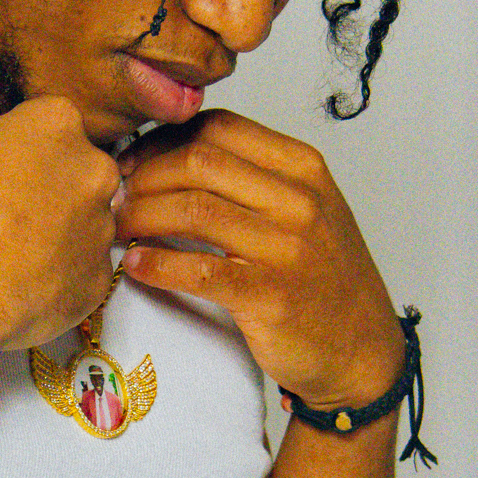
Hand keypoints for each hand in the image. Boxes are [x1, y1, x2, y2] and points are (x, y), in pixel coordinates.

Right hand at [0, 97, 121, 351]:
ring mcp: (101, 225)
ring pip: (87, 223)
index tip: (10, 168)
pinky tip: (25, 283)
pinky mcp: (99, 277)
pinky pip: (84, 271)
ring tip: (16, 254)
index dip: (28, 149)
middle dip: (55, 189)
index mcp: (55, 124)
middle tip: (15, 213)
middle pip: (81, 172)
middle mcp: (91, 169)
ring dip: (60, 233)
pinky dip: (62, 276)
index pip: (54, 124)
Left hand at [114, 110, 403, 408]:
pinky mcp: (271, 296)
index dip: (162, 140)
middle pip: (198, 162)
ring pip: (193, 209)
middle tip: (115, 198)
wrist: (362, 349)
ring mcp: (288, 248)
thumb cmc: (322, 277)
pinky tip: (134, 266)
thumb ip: (250, 179)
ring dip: (140, 217)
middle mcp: (299, 200)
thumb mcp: (302, 209)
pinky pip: (198, 270)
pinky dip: (157, 265)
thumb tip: (166, 157)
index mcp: (303, 167)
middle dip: (142, 176)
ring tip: (116, 229)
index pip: (217, 128)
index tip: (131, 161)